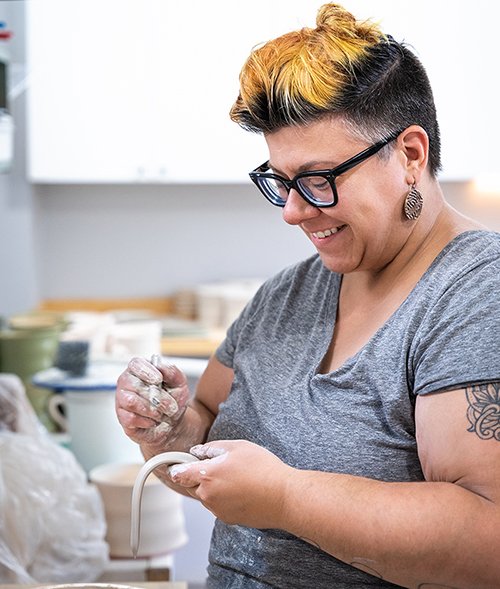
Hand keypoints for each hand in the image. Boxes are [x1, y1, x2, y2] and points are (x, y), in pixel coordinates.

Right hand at [116, 356, 189, 447]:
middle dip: (156, 397)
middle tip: (171, 405)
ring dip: (152, 410)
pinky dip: (147, 421)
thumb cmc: (174, 397)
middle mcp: (127, 382)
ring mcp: (122, 400)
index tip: (158, 379)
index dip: (146, 371)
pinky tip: (154, 420)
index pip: (136, 364)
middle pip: (133, 384)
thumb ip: (171, 372)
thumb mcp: (179, 382)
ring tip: (162, 413)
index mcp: (140, 369)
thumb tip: (160, 366)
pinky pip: (131, 418)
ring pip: (131, 402)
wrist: (174, 419)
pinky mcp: (123, 417)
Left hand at [170, 439, 293, 528]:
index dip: (175, 467)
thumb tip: (197, 452)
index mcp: (207, 476)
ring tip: (238, 476)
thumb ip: (212, 448)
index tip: (174, 464)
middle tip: (221, 465)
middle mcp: (208, 496)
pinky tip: (244, 489)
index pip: (179, 474)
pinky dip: (226, 497)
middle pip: (193, 485)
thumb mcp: (238, 447)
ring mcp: (218, 510)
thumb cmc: (263, 469)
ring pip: (207, 495)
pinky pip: (219, 505)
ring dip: (214, 487)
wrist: (284, 497)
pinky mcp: (229, 519)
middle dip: (200, 476)